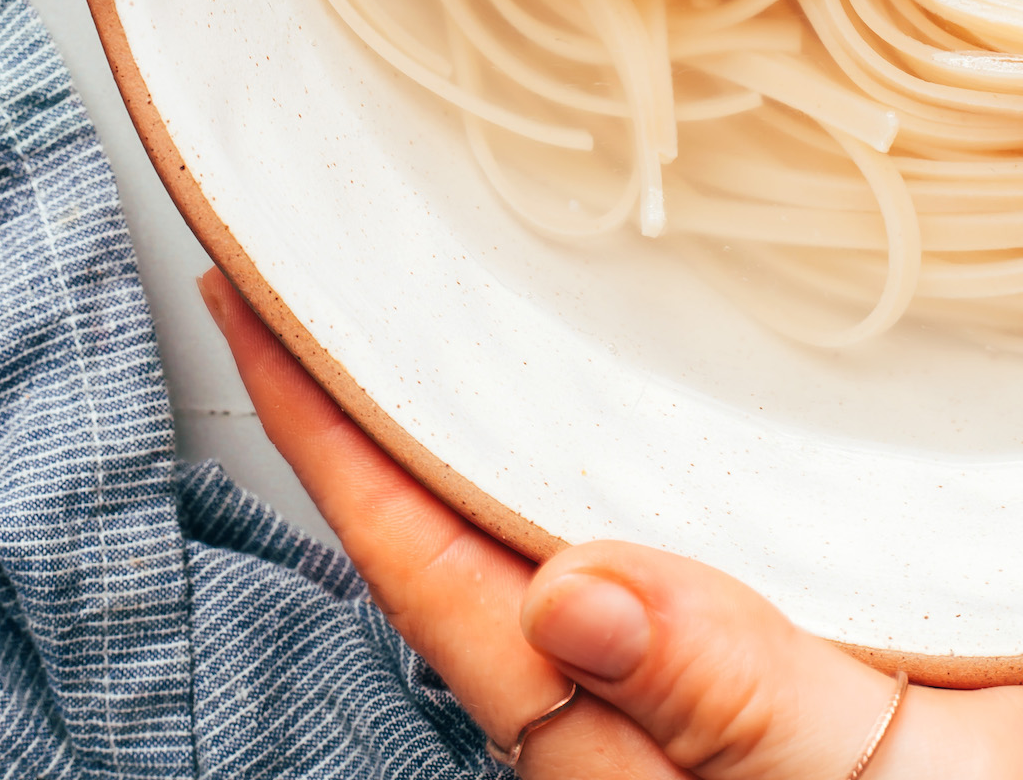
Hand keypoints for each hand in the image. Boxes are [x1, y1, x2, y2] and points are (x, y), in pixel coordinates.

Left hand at [201, 269, 1022, 777]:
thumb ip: (732, 701)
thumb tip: (567, 591)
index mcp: (623, 761)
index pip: (435, 576)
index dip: (329, 446)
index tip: (250, 320)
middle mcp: (634, 733)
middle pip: (456, 558)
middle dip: (364, 424)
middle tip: (302, 290)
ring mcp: (697, 707)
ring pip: (535, 550)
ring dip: (458, 437)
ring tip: (403, 327)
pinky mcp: (772, 675)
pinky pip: (635, 555)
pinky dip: (576, 464)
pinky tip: (584, 421)